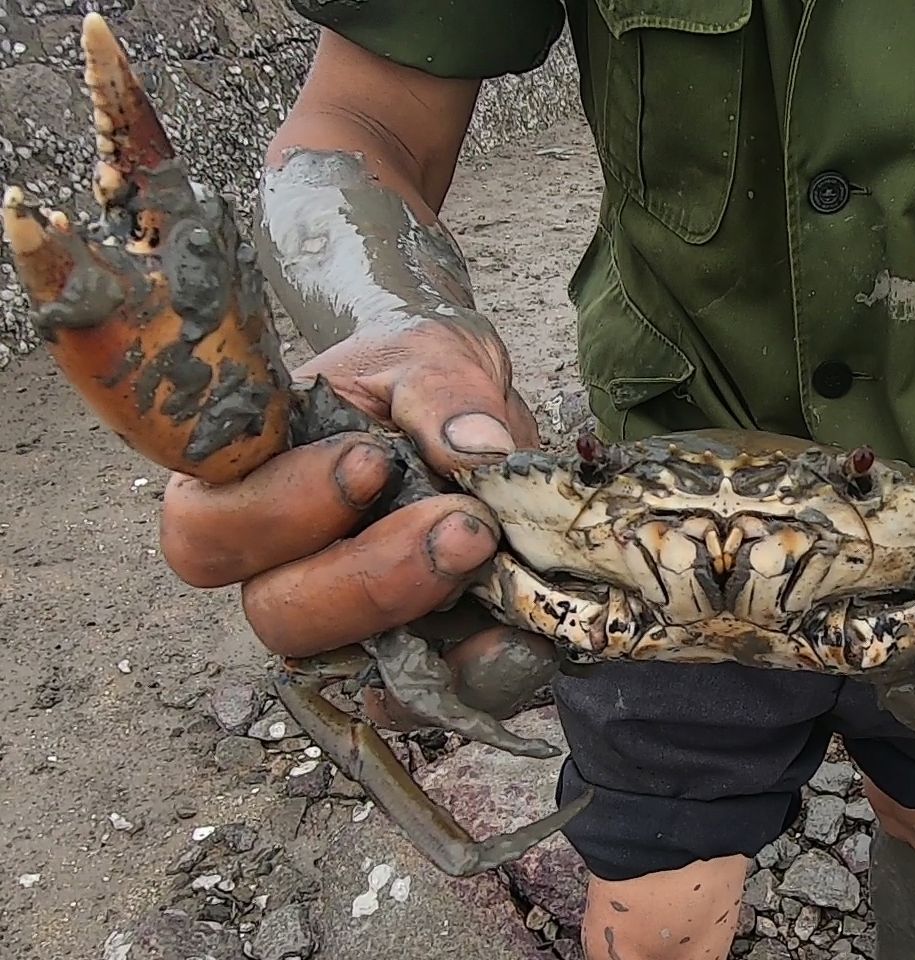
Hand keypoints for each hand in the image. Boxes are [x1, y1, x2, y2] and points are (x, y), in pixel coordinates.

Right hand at [159, 318, 539, 657]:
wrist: (469, 402)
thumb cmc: (417, 373)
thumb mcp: (431, 354)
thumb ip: (442, 392)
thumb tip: (475, 447)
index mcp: (249, 484)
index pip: (207, 529)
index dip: (273, 512)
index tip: (366, 461)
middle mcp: (283, 567)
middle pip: (281, 615)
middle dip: (372, 577)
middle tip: (462, 524)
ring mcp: (350, 620)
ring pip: (356, 665)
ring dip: (428, 625)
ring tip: (493, 560)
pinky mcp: (421, 651)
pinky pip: (435, 694)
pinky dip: (480, 674)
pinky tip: (522, 634)